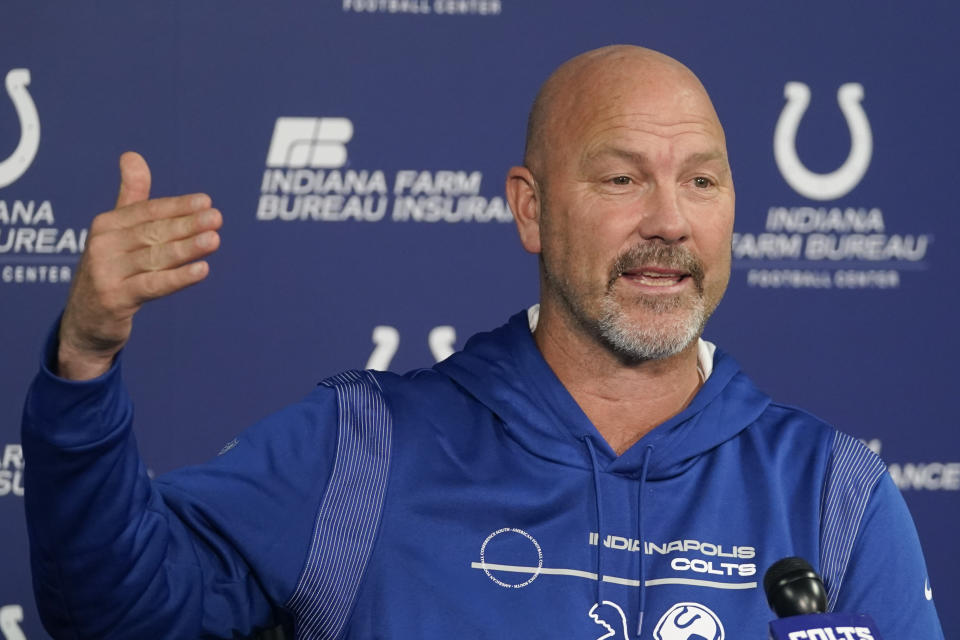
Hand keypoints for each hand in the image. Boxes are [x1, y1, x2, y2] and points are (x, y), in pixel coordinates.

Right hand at [57, 152, 222, 379]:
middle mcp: (103, 246)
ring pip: (156, 257)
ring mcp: (106, 273)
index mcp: (106, 225)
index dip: (177, 206)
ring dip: (188, 248)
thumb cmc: (110, 270)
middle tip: (217, 218)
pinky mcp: (115, 299)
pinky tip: (202, 270)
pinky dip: (178, 278)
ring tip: (215, 238)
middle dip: (187, 225)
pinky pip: (153, 285)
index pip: (147, 212)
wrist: (85, 322)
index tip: (206, 201)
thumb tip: (132, 155)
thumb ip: (131, 197)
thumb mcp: (117, 233)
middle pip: (154, 233)